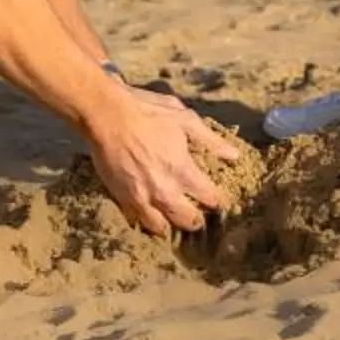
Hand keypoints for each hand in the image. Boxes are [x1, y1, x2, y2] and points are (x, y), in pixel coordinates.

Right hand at [84, 84, 242, 236]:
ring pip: (162, 228)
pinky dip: (145, 220)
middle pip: (189, 221)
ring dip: (171, 225)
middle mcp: (165, 191)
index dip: (217, 201)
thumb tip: (234, 156)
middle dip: (197, 220)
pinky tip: (149, 213)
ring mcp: (142, 198)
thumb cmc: (147, 112)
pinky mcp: (122, 199)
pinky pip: (137, 221)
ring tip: (172, 218)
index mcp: (183, 171)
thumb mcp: (184, 119)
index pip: (210, 199)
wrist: (106, 115)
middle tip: (197, 214)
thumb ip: (211, 140)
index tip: (217, 200)